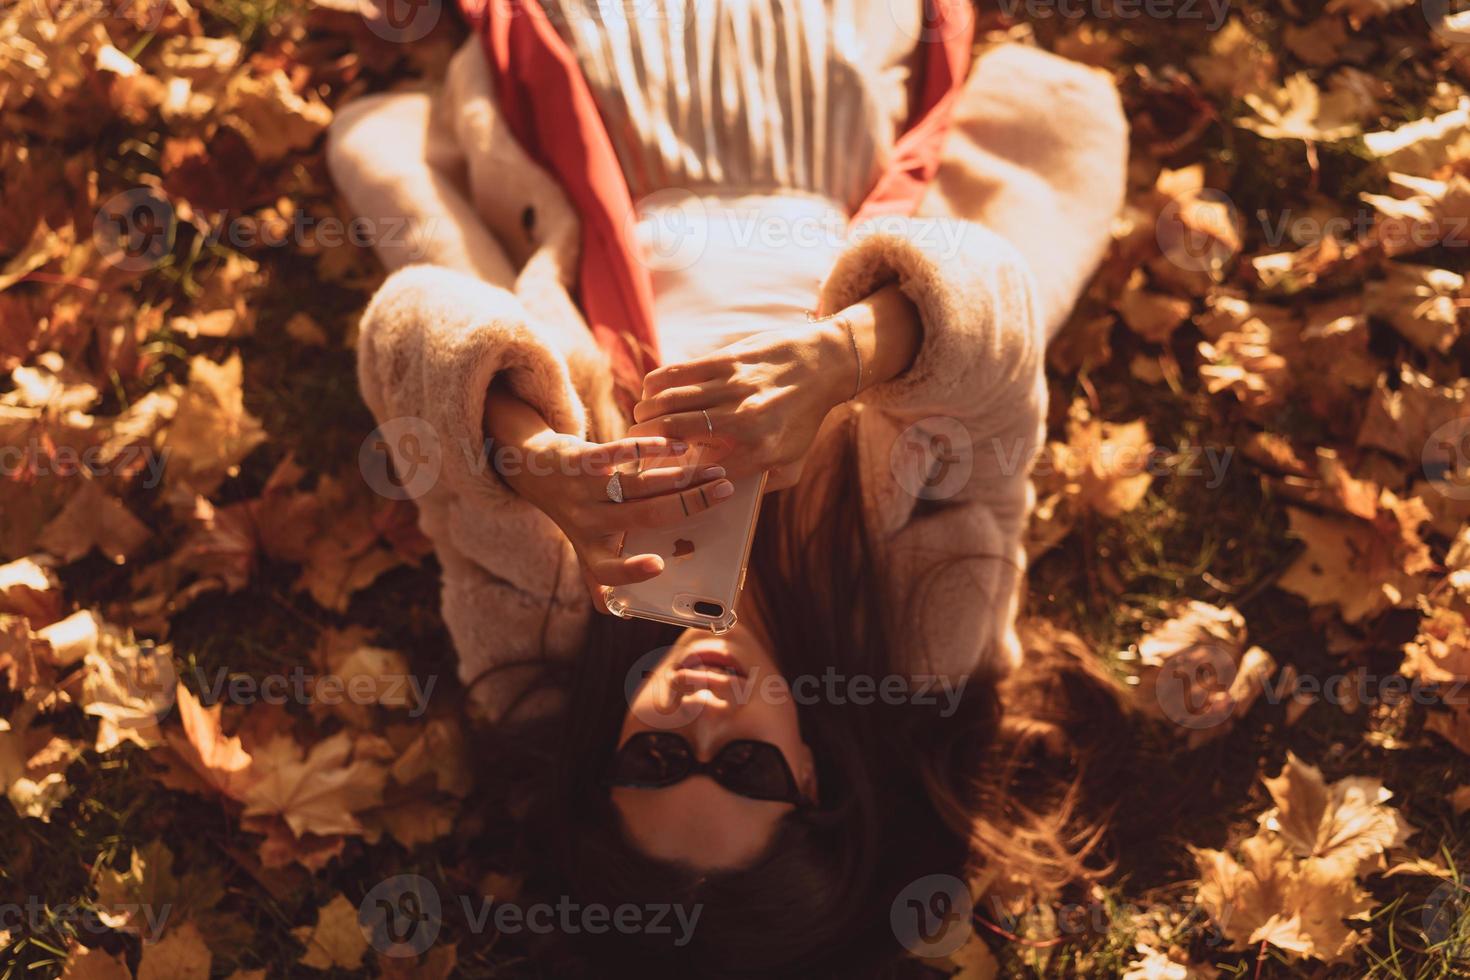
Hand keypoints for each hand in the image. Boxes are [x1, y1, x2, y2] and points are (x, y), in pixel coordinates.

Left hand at [484, 384, 733, 603]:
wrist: (533, 470)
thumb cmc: (574, 514)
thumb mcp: (583, 548)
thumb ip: (600, 579)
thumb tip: (624, 614)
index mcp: (592, 551)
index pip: (607, 572)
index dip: (631, 572)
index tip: (659, 566)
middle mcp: (588, 523)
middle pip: (647, 516)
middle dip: (691, 504)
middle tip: (724, 491)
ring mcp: (584, 490)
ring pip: (641, 486)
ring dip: (683, 477)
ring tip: (713, 470)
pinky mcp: (582, 459)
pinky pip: (619, 452)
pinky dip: (650, 448)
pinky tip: (676, 445)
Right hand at [628, 319, 854, 481]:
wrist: (824, 364)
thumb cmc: (805, 419)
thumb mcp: (793, 463)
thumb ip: (759, 485)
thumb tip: (720, 497)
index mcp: (759, 452)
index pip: (699, 472)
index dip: (669, 475)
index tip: (655, 477)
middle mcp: (744, 420)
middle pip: (673, 432)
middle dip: (644, 441)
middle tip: (634, 446)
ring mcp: (734, 386)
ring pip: (669, 400)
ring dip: (645, 412)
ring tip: (640, 420)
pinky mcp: (727, 359)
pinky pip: (677, 372)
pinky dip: (655, 384)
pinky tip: (651, 393)